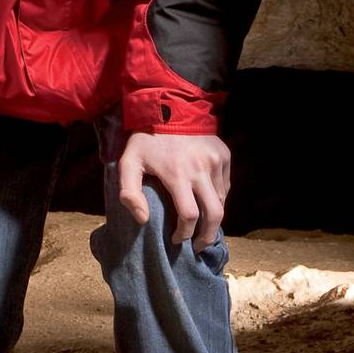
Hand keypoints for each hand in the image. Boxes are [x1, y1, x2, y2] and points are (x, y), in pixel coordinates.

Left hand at [117, 132, 231, 252]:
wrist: (169, 106)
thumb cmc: (146, 139)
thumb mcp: (128, 163)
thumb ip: (130, 193)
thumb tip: (143, 220)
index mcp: (178, 174)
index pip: (189, 216)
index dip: (184, 234)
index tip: (176, 240)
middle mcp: (201, 169)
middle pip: (215, 214)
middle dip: (208, 236)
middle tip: (198, 246)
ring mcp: (216, 161)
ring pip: (221, 200)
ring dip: (212, 217)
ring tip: (201, 225)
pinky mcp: (224, 155)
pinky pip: (225, 185)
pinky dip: (218, 198)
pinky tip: (205, 201)